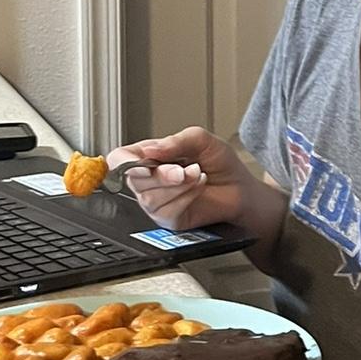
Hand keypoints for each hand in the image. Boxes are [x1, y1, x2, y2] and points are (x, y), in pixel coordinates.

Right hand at [106, 126, 253, 231]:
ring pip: (150, 197)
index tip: (143, 164)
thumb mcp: (201, 140)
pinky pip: (166, 211)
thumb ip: (175, 141)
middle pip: (134, 180)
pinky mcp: (167, 219)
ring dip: (180, 186)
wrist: (240, 189)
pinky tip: (198, 189)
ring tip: (198, 175)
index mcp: (149, 157)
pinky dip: (186, 198)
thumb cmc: (219, 164)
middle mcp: (148, 180)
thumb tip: (150, 150)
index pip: (119, 159)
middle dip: (163, 174)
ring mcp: (156, 202)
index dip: (124, 162)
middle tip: (185, 169)